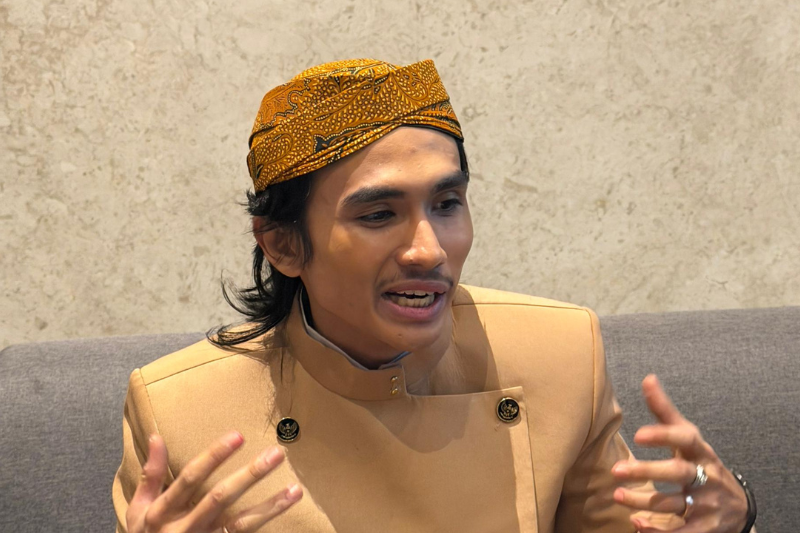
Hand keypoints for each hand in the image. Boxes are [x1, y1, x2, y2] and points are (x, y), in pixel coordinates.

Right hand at [126, 431, 302, 531]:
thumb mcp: (139, 508)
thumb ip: (151, 474)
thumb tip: (157, 436)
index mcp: (163, 511)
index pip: (191, 477)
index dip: (214, 456)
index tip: (239, 435)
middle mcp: (185, 528)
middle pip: (221, 498)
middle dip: (250, 475)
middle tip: (276, 454)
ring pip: (242, 525)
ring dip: (271, 507)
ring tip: (295, 490)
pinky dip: (265, 527)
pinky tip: (285, 514)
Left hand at [611, 374, 748, 531]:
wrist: (737, 506)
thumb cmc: (701, 463)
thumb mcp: (689, 438)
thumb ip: (665, 412)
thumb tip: (648, 378)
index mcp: (700, 451)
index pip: (685, 439)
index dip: (663, 436)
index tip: (638, 434)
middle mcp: (705, 476)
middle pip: (678, 473)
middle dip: (647, 472)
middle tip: (616, 470)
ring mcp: (706, 504)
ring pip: (674, 504)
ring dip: (644, 501)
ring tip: (616, 495)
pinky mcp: (703, 528)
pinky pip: (681, 532)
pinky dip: (658, 531)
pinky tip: (637, 524)